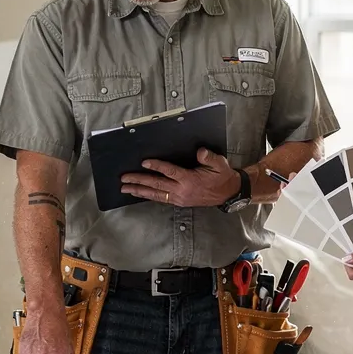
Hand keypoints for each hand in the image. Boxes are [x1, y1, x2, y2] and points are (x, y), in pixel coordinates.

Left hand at [121, 147, 240, 206]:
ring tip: (126, 189)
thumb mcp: (219, 164)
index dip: (156, 166)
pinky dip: (149, 195)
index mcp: (190, 180)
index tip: (144, 162)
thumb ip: (209, 158)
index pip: (169, 172)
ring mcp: (180, 198)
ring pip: (156, 194)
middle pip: (157, 184)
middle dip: (139, 181)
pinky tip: (140, 193)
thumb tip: (200, 152)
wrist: (227, 193)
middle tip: (124, 178)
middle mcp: (182, 191)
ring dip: (139, 191)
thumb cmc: (222, 176)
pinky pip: (161, 199)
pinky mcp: (179, 202)